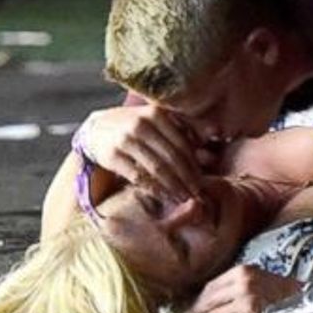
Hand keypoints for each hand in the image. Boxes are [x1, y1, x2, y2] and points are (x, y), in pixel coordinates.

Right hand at [76, 104, 203, 201]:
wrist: (96, 128)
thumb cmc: (136, 125)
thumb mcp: (159, 118)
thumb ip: (185, 125)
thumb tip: (215, 132)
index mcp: (157, 114)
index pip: (181, 143)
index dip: (193, 163)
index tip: (202, 179)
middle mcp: (142, 125)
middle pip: (171, 157)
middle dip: (186, 178)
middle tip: (196, 193)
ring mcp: (125, 140)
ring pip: (155, 168)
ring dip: (172, 186)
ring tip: (182, 198)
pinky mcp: (111, 156)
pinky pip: (137, 176)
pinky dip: (152, 187)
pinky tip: (162, 196)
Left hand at [188, 265, 299, 312]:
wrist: (296, 300)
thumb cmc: (273, 290)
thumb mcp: (253, 277)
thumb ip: (230, 285)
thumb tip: (200, 301)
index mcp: (243, 272)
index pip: (211, 286)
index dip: (198, 299)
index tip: (190, 307)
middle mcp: (243, 286)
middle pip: (209, 301)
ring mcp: (246, 304)